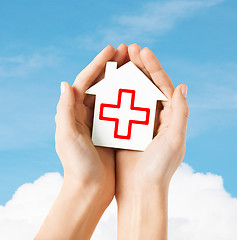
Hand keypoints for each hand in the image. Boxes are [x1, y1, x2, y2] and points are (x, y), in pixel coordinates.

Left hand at [36, 45, 128, 239]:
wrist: (90, 189)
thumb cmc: (77, 166)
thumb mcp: (67, 138)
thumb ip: (65, 111)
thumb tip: (65, 83)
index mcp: (74, 113)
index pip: (85, 81)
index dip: (97, 64)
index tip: (111, 49)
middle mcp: (86, 114)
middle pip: (100, 84)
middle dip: (112, 66)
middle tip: (126, 50)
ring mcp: (100, 121)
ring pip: (113, 94)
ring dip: (123, 78)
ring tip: (135, 64)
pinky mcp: (112, 130)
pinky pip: (122, 109)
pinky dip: (130, 97)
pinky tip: (141, 89)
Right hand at [115, 44, 188, 195]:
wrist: (140, 190)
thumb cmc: (159, 168)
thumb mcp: (175, 139)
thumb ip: (181, 112)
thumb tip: (182, 86)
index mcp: (170, 117)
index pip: (163, 85)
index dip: (154, 67)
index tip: (142, 51)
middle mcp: (156, 117)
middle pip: (147, 86)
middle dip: (139, 66)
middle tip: (128, 49)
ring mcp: (139, 122)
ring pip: (132, 93)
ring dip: (126, 76)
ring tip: (118, 60)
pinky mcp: (125, 129)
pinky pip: (120, 107)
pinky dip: (115, 94)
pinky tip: (108, 82)